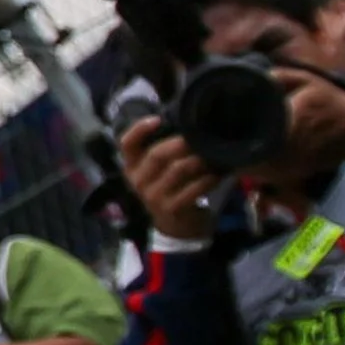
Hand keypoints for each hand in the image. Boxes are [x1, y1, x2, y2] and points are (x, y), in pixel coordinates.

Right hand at [118, 116, 221, 240]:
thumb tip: (186, 119)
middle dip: (182, 143)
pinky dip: (207, 179)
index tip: (158, 119)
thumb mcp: (158, 169)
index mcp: (131, 166)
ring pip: (178, 170)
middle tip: (201, 135)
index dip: (139, 129)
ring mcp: (154, 197)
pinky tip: (217, 174)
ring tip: (213, 153)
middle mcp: (138, 181)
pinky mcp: (172, 209)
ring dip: (199, 159)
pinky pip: (193, 189)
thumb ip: (163, 147)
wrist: (175, 225)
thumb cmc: (168, 186)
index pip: (126, 144)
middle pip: (157, 154)